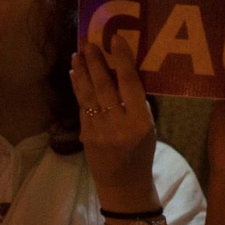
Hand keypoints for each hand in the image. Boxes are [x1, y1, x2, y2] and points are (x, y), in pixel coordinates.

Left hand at [70, 38, 159, 211]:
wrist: (124, 185)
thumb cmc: (141, 153)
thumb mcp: (149, 128)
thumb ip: (137, 103)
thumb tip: (123, 72)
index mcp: (140, 122)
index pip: (131, 84)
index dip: (122, 59)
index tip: (115, 39)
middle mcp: (119, 124)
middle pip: (105, 86)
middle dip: (96, 62)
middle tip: (89, 42)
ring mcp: (99, 131)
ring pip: (89, 94)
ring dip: (83, 71)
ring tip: (78, 53)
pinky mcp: (85, 135)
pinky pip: (81, 106)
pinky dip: (78, 88)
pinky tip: (75, 74)